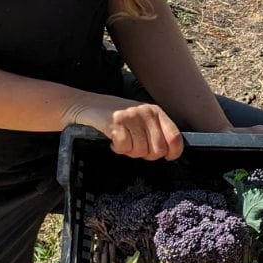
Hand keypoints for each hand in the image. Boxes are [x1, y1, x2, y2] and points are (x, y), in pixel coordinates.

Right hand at [66, 97, 183, 160]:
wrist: (87, 105)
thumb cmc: (117, 117)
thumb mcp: (141, 119)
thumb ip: (155, 132)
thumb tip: (167, 153)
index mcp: (156, 112)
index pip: (175, 137)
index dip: (173, 152)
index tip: (167, 157)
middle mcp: (147, 112)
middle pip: (158, 149)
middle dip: (146, 155)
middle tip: (134, 147)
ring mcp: (132, 116)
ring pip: (140, 151)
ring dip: (129, 151)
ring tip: (122, 141)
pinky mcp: (116, 122)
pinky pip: (124, 147)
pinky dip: (117, 149)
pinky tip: (113, 140)